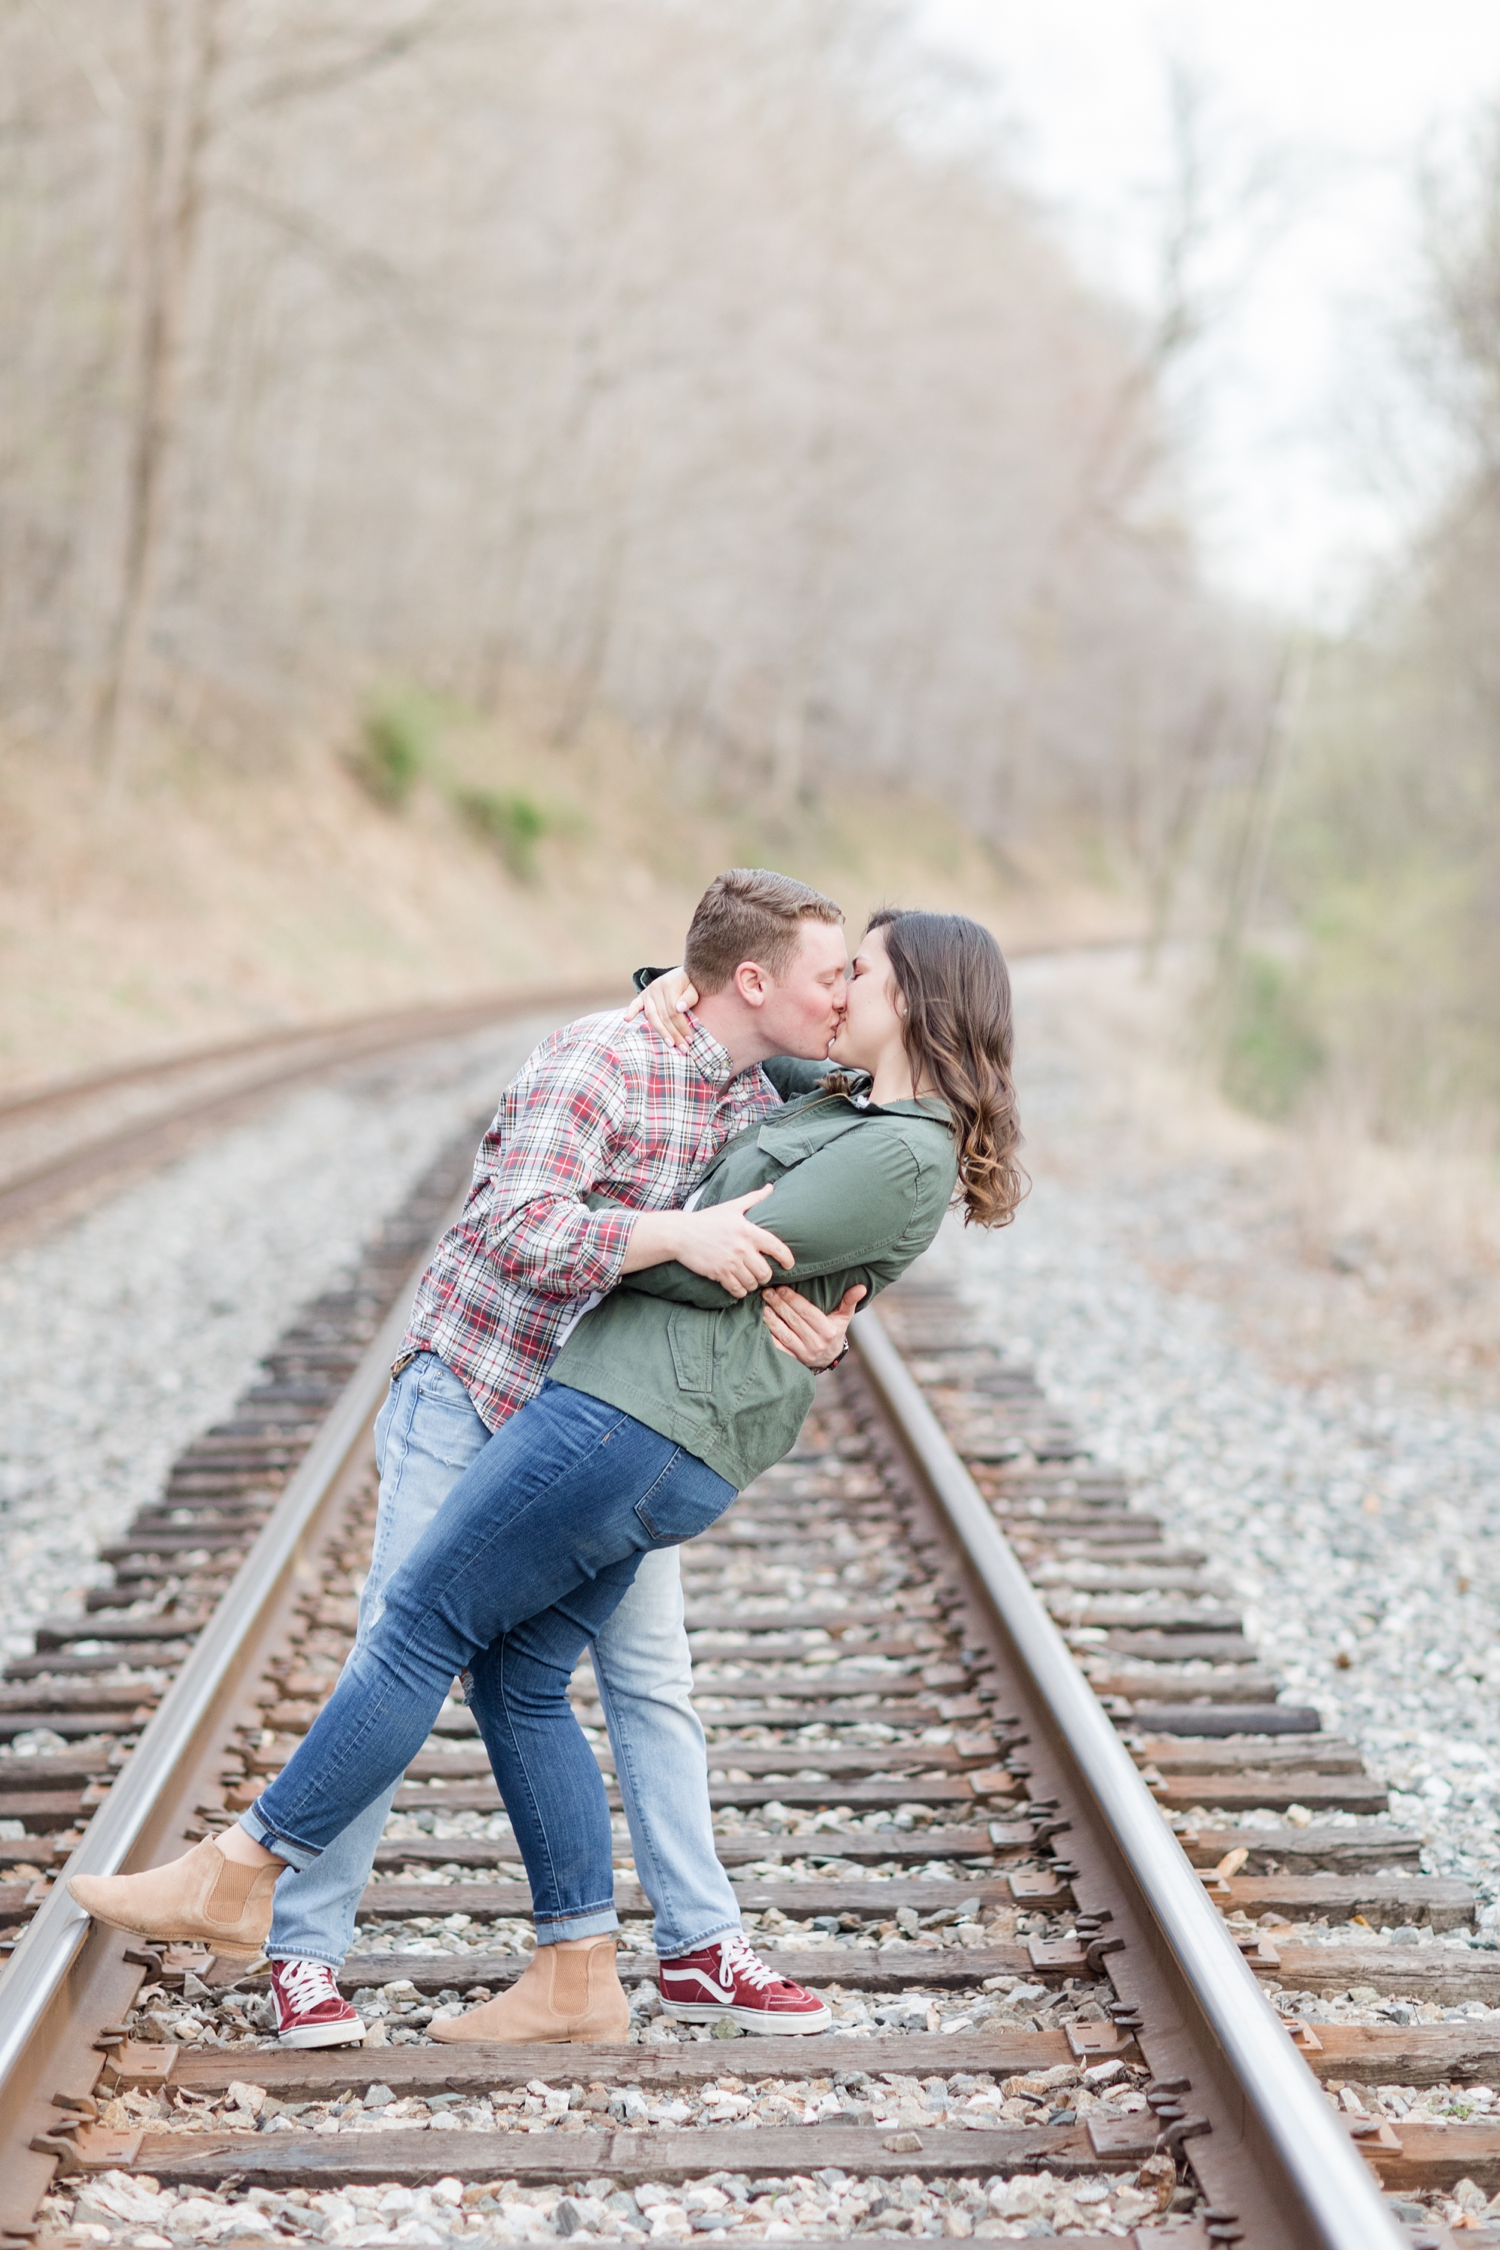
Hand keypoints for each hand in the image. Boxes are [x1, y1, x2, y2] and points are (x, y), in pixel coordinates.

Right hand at [623, 966, 698, 1050]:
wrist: (682, 972)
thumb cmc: (690, 983)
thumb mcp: (695, 987)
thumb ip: (689, 997)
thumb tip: (680, 1008)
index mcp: (670, 985)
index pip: (674, 1011)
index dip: (682, 1027)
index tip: (690, 1040)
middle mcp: (656, 988)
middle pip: (664, 1016)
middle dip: (674, 1034)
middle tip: (683, 1048)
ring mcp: (648, 992)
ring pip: (652, 1016)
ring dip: (661, 1032)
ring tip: (670, 1044)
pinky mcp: (642, 995)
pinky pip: (635, 1004)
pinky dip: (631, 1012)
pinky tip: (627, 1020)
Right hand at [665, 1185, 794, 1297]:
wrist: (681, 1233)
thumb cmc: (707, 1219)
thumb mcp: (732, 1207)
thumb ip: (754, 1198)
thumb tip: (771, 1187)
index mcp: (748, 1231)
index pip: (776, 1248)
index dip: (787, 1259)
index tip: (789, 1264)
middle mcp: (742, 1248)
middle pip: (766, 1272)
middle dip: (766, 1275)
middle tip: (762, 1273)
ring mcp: (730, 1263)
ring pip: (752, 1283)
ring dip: (753, 1284)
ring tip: (749, 1279)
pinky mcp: (719, 1274)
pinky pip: (737, 1290)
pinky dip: (740, 1291)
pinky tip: (738, 1286)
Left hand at [762, 1282, 866, 1366]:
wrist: (828, 1358)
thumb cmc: (834, 1331)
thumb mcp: (843, 1317)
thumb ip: (849, 1301)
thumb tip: (861, 1287)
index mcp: (829, 1331)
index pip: (808, 1312)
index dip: (793, 1299)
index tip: (781, 1288)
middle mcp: (817, 1344)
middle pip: (794, 1321)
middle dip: (779, 1305)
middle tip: (767, 1292)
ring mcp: (804, 1354)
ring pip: (785, 1335)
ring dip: (772, 1321)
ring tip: (763, 1307)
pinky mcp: (794, 1361)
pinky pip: (779, 1349)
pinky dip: (770, 1338)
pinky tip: (761, 1326)